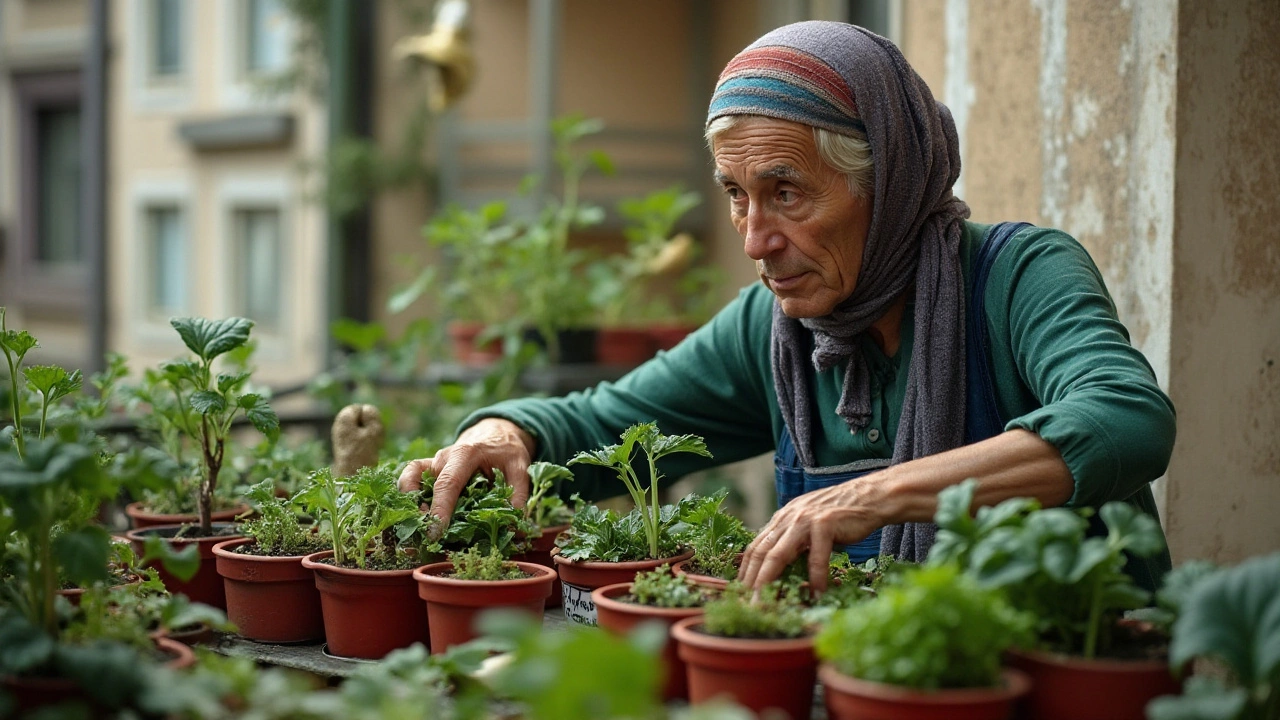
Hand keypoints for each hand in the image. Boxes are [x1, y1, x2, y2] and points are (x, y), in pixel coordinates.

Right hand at [397, 418, 536, 531]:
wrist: (495, 435)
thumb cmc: (506, 452)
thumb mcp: (519, 468)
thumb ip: (518, 496)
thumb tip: (516, 528)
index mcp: (465, 454)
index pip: (448, 483)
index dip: (440, 508)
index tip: (436, 533)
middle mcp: (443, 457)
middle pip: (425, 486)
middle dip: (422, 514)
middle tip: (428, 540)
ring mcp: (432, 463)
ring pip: (409, 481)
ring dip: (410, 505)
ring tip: (421, 529)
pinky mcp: (427, 469)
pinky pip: (409, 480)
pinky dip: (408, 498)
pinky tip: (418, 518)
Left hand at [737, 476, 884, 591]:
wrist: (869, 497)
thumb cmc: (841, 516)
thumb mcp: (809, 525)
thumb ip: (794, 541)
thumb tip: (782, 570)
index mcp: (782, 518)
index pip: (755, 547)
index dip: (745, 571)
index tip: (740, 592)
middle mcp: (787, 517)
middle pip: (760, 552)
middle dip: (751, 581)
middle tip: (747, 605)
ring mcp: (804, 520)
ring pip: (778, 555)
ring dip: (770, 582)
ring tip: (767, 603)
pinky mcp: (824, 524)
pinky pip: (816, 557)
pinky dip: (815, 578)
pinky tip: (816, 594)